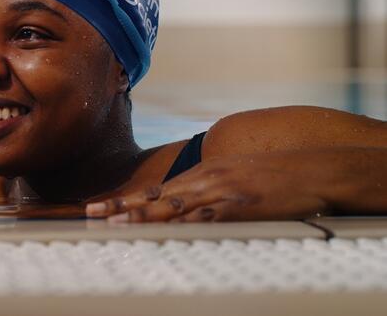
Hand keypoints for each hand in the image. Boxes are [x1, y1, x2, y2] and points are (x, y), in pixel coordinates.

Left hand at [85, 154, 329, 222]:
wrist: (311, 170)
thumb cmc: (273, 175)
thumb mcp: (232, 174)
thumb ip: (206, 186)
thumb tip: (182, 202)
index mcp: (201, 173)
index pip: (154, 189)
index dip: (124, 200)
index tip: (97, 207)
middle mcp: (205, 180)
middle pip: (156, 197)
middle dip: (122, 208)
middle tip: (92, 215)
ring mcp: (221, 192)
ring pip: (175, 206)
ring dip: (144, 217)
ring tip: (117, 225)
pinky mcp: (240, 206)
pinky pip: (208, 217)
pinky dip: (184, 225)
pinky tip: (167, 232)